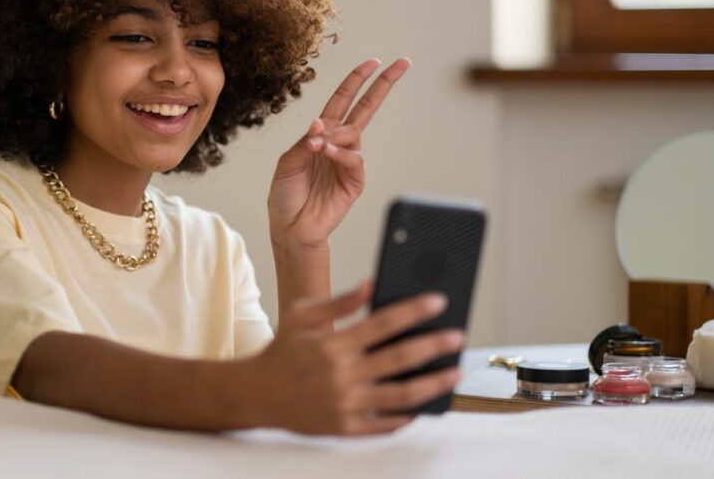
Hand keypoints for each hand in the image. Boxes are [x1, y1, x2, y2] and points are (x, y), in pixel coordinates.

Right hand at [247, 281, 462, 435]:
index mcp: (333, 344)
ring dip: (434, 384)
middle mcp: (342, 375)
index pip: (383, 323)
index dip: (414, 310)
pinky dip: (408, 416)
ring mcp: (345, 405)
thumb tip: (373, 284)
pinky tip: (426, 405)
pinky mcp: (345, 428)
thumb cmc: (281, 351)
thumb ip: (340, 302)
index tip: (439, 301)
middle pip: (400, 358)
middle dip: (434, 346)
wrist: (255, 394)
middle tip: (458, 337)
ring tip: (455, 373)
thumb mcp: (303, 316)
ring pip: (402, 396)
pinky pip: (385, 424)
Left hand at [268, 57, 410, 252]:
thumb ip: (305, 140)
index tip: (373, 61)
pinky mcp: (355, 181)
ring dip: (336, 135)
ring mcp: (349, 161)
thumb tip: (321, 120)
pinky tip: (326, 152)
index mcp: (321, 133)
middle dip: (383, 84)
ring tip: (317, 147)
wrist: (291, 228)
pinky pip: (354, 159)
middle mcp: (338, 143)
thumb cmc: (286, 195)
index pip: (343, 100)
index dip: (356, 80)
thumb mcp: (287, 162)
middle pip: (366, 107)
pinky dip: (340, 153)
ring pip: (354, 133)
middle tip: (402, 64)